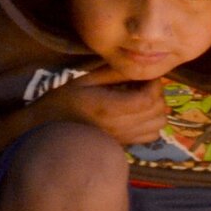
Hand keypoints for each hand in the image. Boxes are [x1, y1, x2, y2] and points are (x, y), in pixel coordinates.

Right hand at [43, 66, 168, 146]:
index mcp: (110, 108)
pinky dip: (152, 123)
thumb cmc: (64, 102)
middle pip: (157, 111)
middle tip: (144, 84)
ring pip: (158, 125)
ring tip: (143, 98)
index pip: (148, 98)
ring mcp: (124, 139)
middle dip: (157, 94)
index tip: (145, 75)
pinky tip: (139, 113)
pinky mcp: (125, 145)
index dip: (154, 84)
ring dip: (156, 109)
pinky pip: (151, 136)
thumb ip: (113, 73)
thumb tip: (136, 65)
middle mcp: (121, 127)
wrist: (51, 132)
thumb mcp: (85, 80)